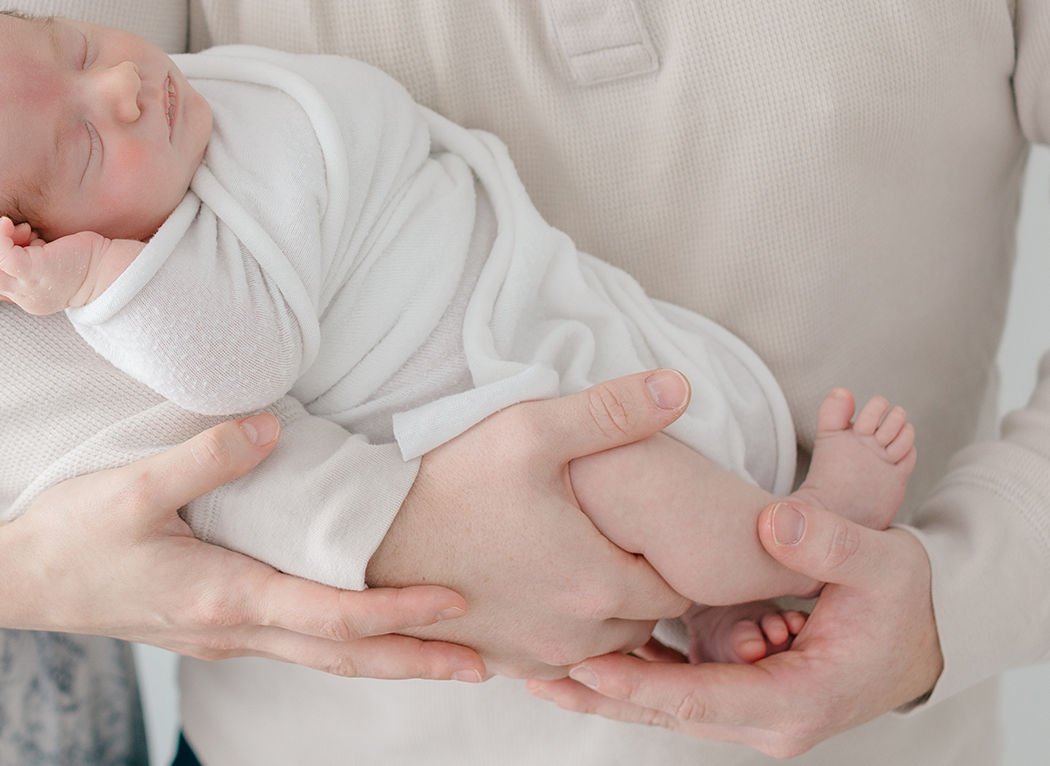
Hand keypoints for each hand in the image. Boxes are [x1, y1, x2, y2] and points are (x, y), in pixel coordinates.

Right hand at [0, 217, 100, 313]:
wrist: (108, 270)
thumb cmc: (84, 260)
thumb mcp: (49, 263)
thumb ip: (29, 258)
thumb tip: (12, 235)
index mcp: (29, 298)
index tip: (22, 239)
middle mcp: (25, 298)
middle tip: (13, 229)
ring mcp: (27, 288)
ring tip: (21, 229)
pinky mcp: (33, 272)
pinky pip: (1, 255)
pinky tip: (12, 225)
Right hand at [0, 411, 486, 679]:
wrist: (14, 581)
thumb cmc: (69, 534)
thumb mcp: (132, 488)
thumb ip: (206, 455)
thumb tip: (273, 426)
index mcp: (224, 597)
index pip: (331, 616)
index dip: (397, 612)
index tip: (456, 604)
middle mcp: (233, 630)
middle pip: (343, 655)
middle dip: (417, 659)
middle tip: (489, 663)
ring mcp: (223, 636)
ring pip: (322, 656)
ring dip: (387, 656)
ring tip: (447, 653)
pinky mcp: (211, 627)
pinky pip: (296, 644)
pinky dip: (345, 643)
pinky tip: (364, 630)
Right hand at [365, 371, 696, 677]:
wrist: (369, 531)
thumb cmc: (452, 479)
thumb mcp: (532, 430)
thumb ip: (612, 410)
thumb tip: (680, 386)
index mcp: (594, 585)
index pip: (678, 591)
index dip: (671, 556)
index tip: (648, 524)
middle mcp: (572, 638)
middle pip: (645, 625)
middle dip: (642, 586)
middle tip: (618, 537)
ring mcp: (532, 657)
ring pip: (604, 648)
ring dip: (604, 614)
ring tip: (581, 557)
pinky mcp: (497, 663)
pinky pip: (557, 661)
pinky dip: (561, 630)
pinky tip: (541, 583)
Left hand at [529, 499, 943, 757]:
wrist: (928, 630)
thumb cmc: (905, 597)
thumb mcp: (882, 561)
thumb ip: (828, 541)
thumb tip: (771, 522)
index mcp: (799, 699)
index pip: (704, 697)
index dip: (641, 683)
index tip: (585, 663)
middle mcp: (772, 721)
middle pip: (673, 712)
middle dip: (605, 695)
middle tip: (536, 673)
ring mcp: (758, 715)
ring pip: (671, 708)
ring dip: (612, 690)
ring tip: (541, 670)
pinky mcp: (748, 697)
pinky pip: (684, 692)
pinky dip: (639, 679)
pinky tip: (590, 658)